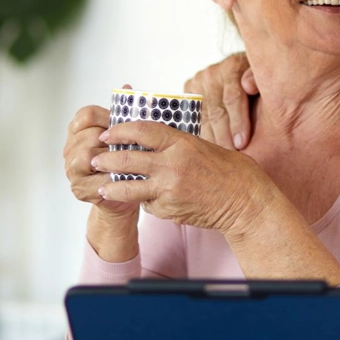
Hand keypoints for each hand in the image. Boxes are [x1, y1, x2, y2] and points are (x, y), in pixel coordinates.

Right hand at [61, 104, 137, 219]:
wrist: (126, 192)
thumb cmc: (125, 159)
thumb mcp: (125, 135)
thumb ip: (124, 113)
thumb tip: (127, 87)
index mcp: (78, 130)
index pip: (86, 115)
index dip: (106, 118)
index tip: (121, 125)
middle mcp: (70, 148)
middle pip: (89, 136)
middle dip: (112, 141)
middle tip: (130, 146)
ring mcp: (72, 169)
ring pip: (87, 155)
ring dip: (110, 158)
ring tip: (126, 161)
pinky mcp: (79, 188)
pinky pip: (94, 179)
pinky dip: (111, 178)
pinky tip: (124, 177)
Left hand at [93, 121, 274, 234]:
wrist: (243, 200)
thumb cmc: (227, 170)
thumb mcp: (201, 145)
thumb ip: (175, 143)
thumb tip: (149, 138)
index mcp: (180, 143)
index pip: (141, 130)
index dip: (120, 130)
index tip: (108, 132)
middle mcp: (171, 165)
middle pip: (127, 159)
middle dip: (106, 158)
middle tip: (95, 158)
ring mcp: (168, 189)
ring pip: (128, 187)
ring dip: (111, 186)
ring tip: (103, 186)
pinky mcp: (169, 209)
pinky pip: (147, 204)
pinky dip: (143, 201)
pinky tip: (140, 199)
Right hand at [183, 52, 257, 149]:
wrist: (244, 74)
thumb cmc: (260, 83)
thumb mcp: (267, 78)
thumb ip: (259, 79)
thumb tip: (248, 85)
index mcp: (233, 67)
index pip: (232, 97)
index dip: (238, 121)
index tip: (242, 143)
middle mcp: (212, 73)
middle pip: (216, 111)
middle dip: (224, 137)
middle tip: (231, 157)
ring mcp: (198, 82)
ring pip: (203, 118)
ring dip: (213, 140)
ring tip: (220, 158)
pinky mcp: (190, 92)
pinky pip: (193, 119)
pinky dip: (202, 135)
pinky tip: (209, 150)